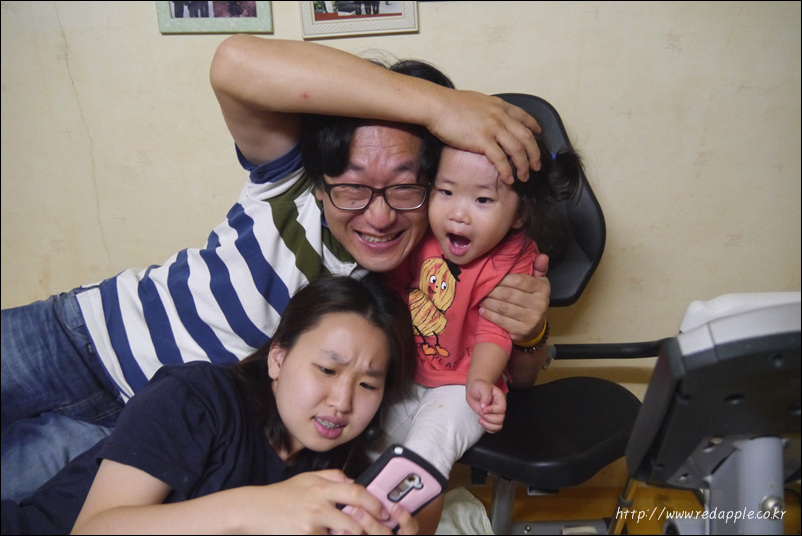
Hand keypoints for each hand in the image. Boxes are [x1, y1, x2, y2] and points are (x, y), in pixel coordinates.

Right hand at [248, 469, 398, 534]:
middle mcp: (318, 505)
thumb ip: (332, 477)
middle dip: (370, 527)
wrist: (254, 510)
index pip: (355, 492)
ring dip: (351, 535)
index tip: (384, 510)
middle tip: (378, 530)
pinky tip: (330, 535)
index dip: (373, 503)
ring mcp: (311, 524)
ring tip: (356, 533)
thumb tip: (354, 481)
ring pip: (343, 534)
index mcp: (321, 487)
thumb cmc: (281, 496)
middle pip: (354, 518)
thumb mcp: (307, 478)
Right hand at [427, 89, 540, 182]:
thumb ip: (485, 110)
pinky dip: (507, 171)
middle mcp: (500, 116)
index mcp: (499, 106)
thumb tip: (485, 117)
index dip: (533, 127)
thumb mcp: (475, 102)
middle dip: (534, 153)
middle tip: (536, 165)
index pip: (523, 116)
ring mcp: (493, 128)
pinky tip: (509, 179)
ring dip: (523, 165)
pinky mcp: (482, 140)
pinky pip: (501, 159)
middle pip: (526, 136)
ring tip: (524, 177)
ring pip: (517, 150)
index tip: (538, 134)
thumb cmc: (449, 103)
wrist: (436, 105)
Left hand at [466, 379, 506, 433]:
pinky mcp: (490, 419)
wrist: (474, 390)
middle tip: (481, 412)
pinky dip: (488, 429)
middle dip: (488, 418)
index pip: (501, 409)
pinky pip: (494, 429)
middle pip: (500, 419)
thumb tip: (485, 406)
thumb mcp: (482, 387)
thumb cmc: (479, 386)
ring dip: (488, 425)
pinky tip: (482, 422)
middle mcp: (499, 408)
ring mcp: (495, 414)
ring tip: (481, 419)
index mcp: (500, 399)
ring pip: (498, 426)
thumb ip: (485, 395)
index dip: (492, 410)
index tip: (483, 408)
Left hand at [479, 255, 549, 343]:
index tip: (492, 278)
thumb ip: (538, 268)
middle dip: (492, 291)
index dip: (503, 279)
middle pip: (509, 294)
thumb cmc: (532, 299)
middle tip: (482, 288)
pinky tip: (482, 310)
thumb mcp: (537, 283)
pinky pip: (501, 321)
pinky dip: (489, 315)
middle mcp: (540, 304)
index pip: (519, 280)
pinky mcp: (522, 331)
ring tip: (481, 298)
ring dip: (489, 302)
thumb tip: (542, 256)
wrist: (534, 328)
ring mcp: (531, 319)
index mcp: (542, 288)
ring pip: (503, 307)